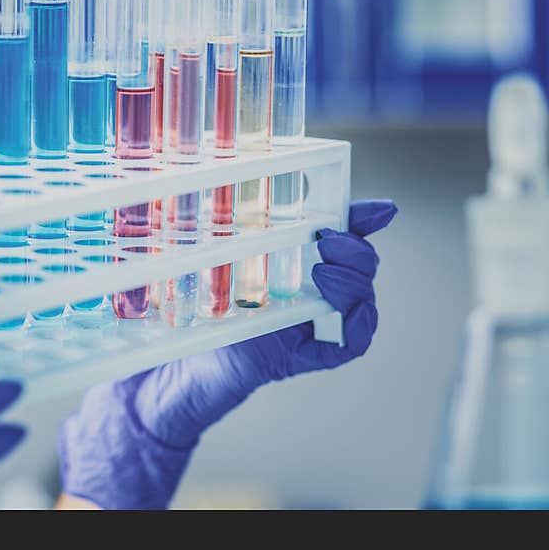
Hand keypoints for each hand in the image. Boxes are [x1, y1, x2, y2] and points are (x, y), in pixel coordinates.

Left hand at [59, 199, 396, 508]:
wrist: (168, 364)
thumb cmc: (185, 307)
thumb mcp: (206, 256)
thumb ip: (224, 227)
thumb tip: (227, 185)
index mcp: (291, 262)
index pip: (338, 236)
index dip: (364, 220)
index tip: (382, 210)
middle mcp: (308, 292)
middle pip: (359, 268)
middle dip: (356, 249)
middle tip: (326, 239)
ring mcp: (310, 326)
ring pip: (361, 303)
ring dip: (355, 283)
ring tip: (325, 270)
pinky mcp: (303, 357)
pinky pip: (349, 346)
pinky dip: (357, 327)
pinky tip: (342, 310)